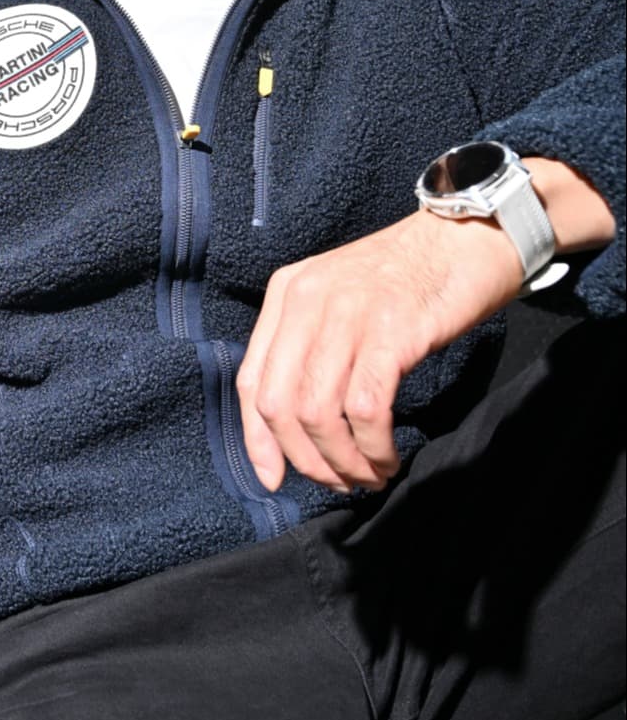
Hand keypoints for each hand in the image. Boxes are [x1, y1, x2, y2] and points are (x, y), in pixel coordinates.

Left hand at [236, 206, 524, 494]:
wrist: (469, 237)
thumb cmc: (407, 279)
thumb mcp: (339, 299)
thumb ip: (310, 347)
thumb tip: (297, 429)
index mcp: (286, 292)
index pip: (251, 381)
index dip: (257, 440)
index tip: (274, 479)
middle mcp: (307, 299)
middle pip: (280, 404)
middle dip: (305, 458)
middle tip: (336, 482)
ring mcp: (349, 312)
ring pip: (320, 413)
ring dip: (343, 460)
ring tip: (369, 475)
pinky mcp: (392, 329)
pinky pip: (366, 407)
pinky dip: (374, 446)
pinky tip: (388, 458)